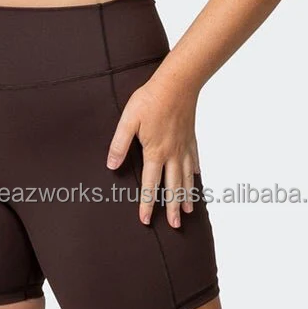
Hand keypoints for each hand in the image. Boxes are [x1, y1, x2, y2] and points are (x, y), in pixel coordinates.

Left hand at [106, 71, 200, 227]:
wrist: (178, 82)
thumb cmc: (150, 99)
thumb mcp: (128, 120)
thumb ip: (119, 144)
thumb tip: (111, 166)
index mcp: (155, 152)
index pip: (150, 185)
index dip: (147, 204)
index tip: (146, 220)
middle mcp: (173, 154)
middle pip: (173, 187)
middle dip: (173, 208)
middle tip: (175, 226)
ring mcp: (184, 147)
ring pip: (186, 177)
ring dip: (187, 196)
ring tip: (189, 212)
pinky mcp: (191, 138)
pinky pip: (194, 160)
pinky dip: (195, 173)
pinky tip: (196, 179)